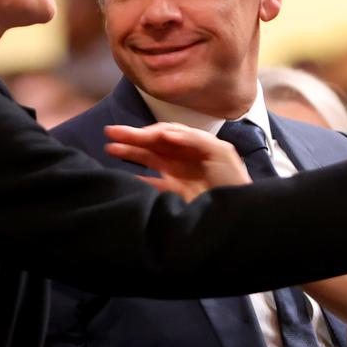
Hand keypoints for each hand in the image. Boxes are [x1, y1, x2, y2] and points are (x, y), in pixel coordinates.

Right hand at [105, 123, 251, 201]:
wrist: (237, 214)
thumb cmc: (233, 181)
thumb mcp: (220, 152)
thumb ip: (194, 140)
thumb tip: (165, 135)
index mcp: (195, 146)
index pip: (167, 134)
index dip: (148, 132)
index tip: (133, 134)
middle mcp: (184, 158)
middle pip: (154, 145)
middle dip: (133, 138)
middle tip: (109, 132)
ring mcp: (178, 176)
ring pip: (149, 160)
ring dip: (131, 153)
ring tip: (110, 148)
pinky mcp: (174, 195)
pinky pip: (152, 185)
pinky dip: (138, 180)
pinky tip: (124, 176)